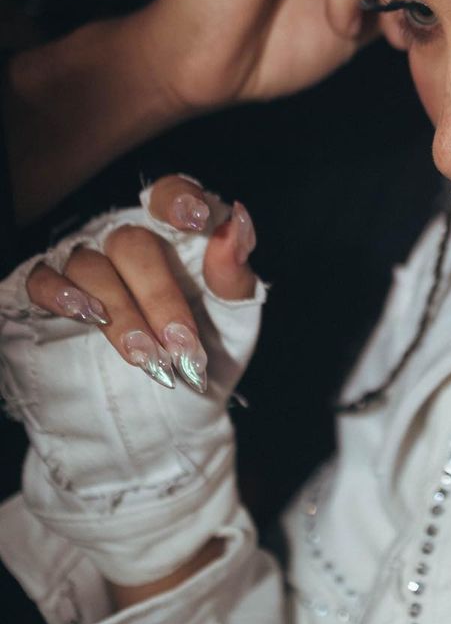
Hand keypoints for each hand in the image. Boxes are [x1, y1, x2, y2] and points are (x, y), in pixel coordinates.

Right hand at [0, 175, 264, 586]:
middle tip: (181, 347)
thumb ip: (234, 273)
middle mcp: (126, 248)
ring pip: (89, 264)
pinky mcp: (46, 303)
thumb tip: (237, 221)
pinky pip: (40, 278)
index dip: (179, 199)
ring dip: (122, 313)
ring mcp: (85, 272)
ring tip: (146, 358)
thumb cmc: (201, 363)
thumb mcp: (233, 324)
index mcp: (175, 241)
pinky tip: (85, 316)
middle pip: (132, 241)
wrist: (162, 427)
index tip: (198, 220)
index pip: (170, 195)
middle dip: (160, 296)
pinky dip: (59, 293)